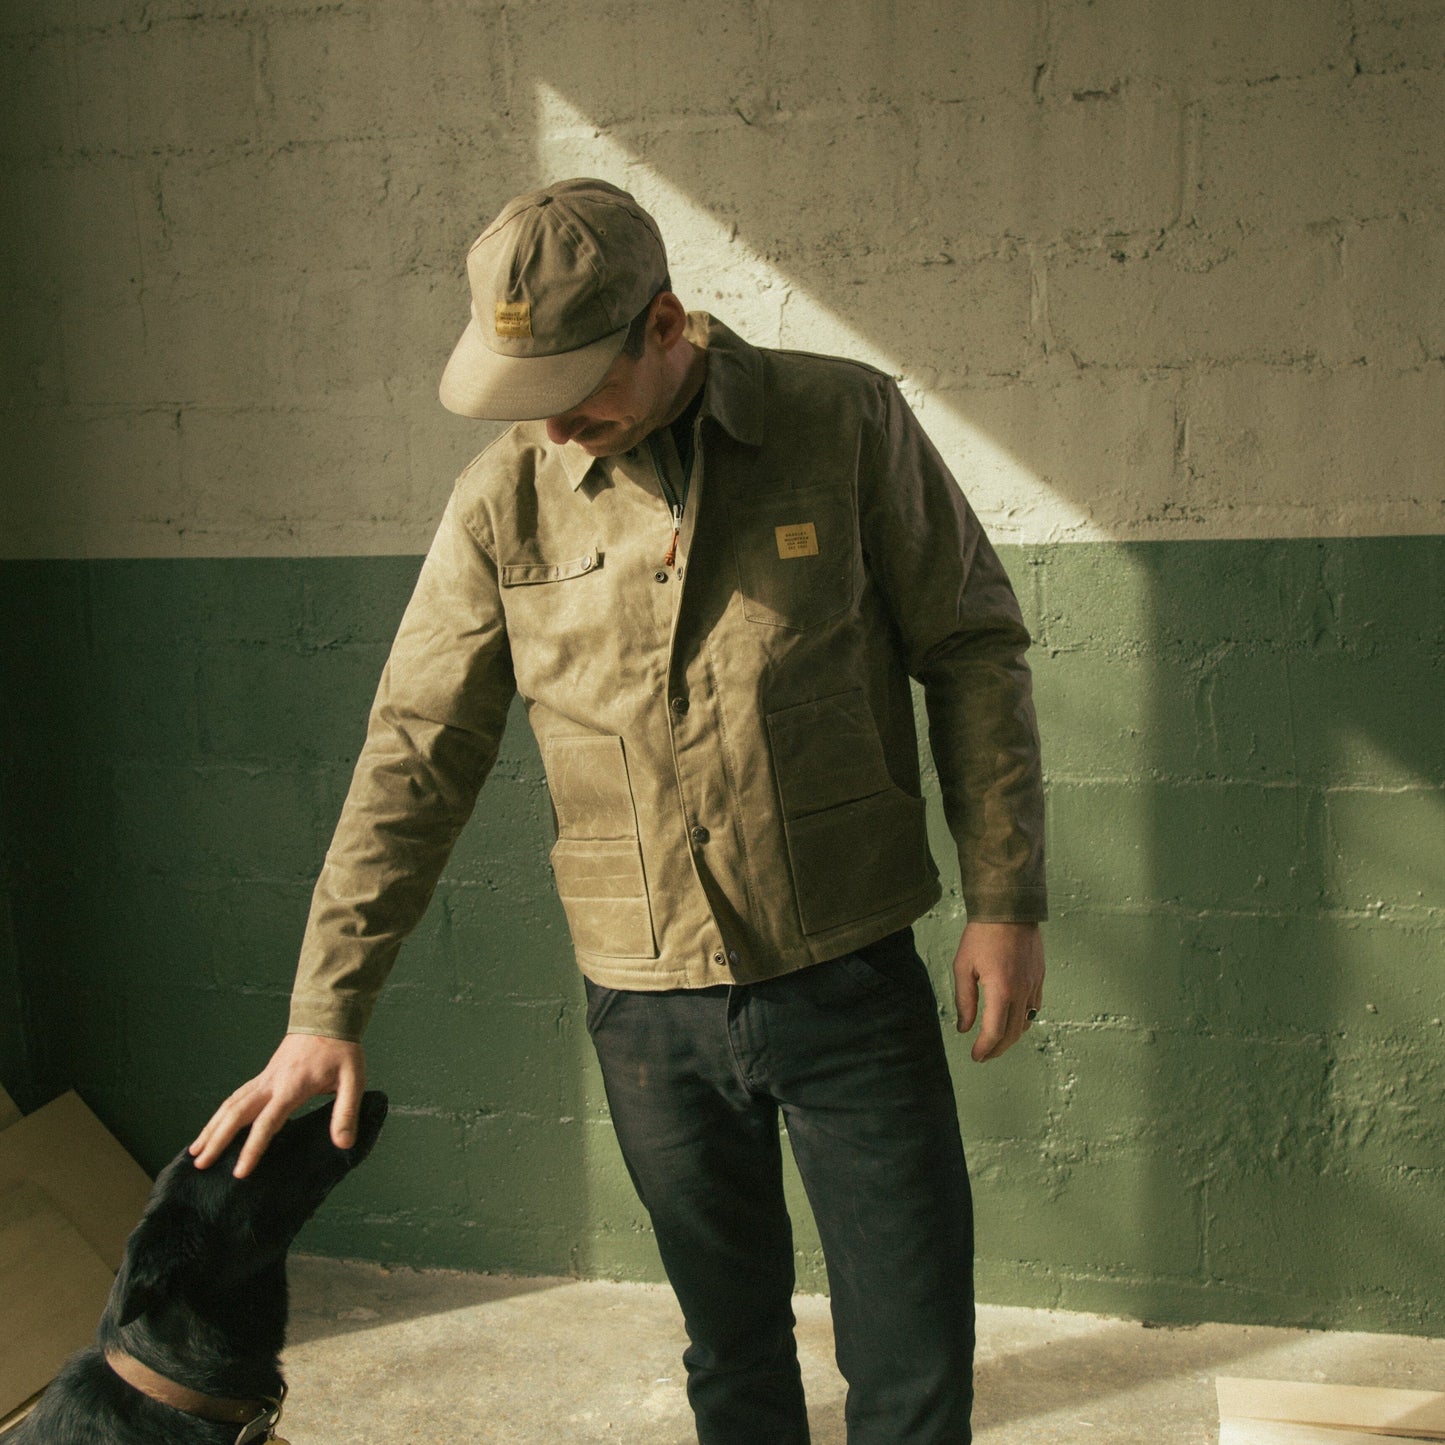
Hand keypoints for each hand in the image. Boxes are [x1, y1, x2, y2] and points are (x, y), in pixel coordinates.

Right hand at [188, 1033, 365, 1177]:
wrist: (327, 1018)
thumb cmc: (341, 1050)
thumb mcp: (353, 1079)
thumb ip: (346, 1112)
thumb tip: (343, 1144)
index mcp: (292, 1087)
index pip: (268, 1122)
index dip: (252, 1148)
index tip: (239, 1172)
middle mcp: (271, 1083)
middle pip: (236, 1114)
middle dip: (217, 1140)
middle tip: (199, 1165)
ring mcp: (264, 1078)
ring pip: (230, 1104)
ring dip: (211, 1127)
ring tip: (195, 1151)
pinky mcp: (263, 1076)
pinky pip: (236, 1097)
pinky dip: (220, 1114)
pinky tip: (213, 1127)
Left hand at [953, 921, 1044, 1062]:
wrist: (1009, 909)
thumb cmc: (982, 935)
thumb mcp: (963, 966)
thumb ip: (964, 1000)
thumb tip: (964, 1028)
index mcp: (1001, 990)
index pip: (994, 1032)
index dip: (984, 1049)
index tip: (975, 1056)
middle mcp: (1021, 991)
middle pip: (1012, 1033)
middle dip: (997, 1049)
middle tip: (983, 1055)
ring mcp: (1033, 985)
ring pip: (1026, 1022)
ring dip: (1011, 1037)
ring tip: (996, 1042)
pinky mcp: (1039, 977)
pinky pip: (1034, 1007)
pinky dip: (1023, 1020)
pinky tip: (1012, 1020)